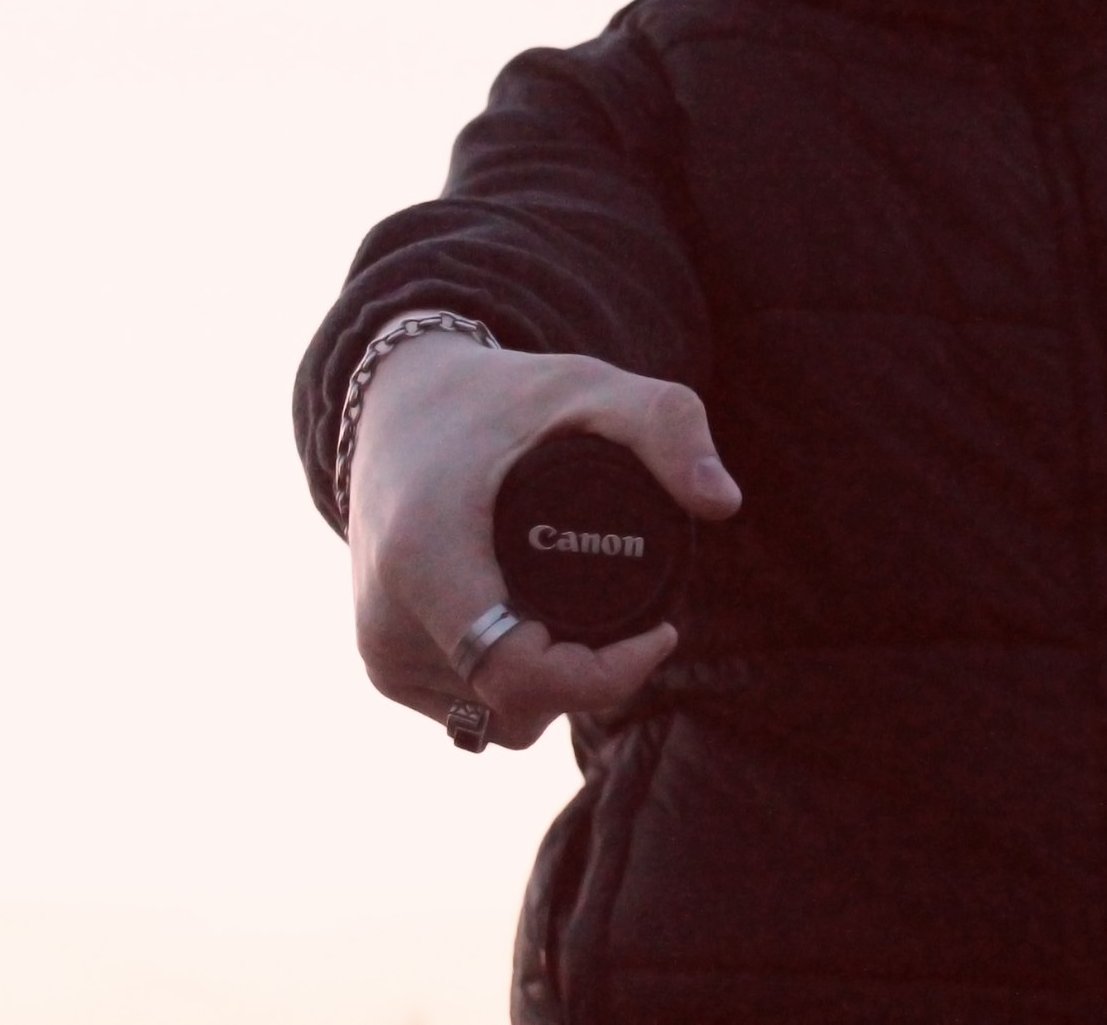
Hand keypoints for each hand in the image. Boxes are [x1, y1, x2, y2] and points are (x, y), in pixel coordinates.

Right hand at [344, 328, 742, 748]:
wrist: (395, 406)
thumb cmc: (498, 396)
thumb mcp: (587, 386)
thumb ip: (666, 424)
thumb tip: (725, 502)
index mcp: (426, 560)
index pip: (520, 675)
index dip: (606, 676)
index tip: (662, 631)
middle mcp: (388, 622)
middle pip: (519, 707)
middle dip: (593, 677)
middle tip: (632, 612)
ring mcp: (380, 653)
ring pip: (498, 720)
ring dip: (556, 688)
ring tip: (584, 613)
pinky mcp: (384, 666)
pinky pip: (470, 713)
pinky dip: (520, 689)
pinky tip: (545, 633)